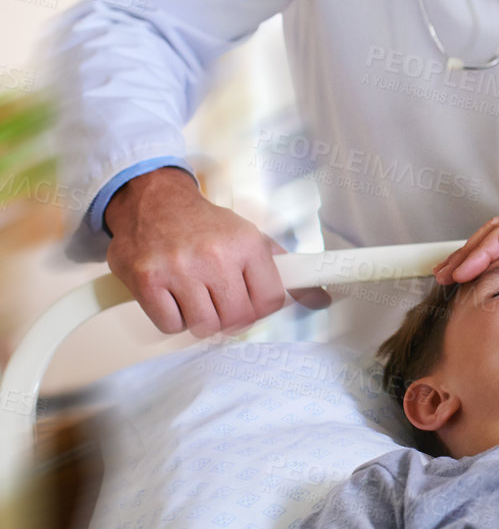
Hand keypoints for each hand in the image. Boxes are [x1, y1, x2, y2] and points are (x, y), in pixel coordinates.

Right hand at [104, 167, 326, 336]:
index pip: (271, 300)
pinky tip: (174, 296)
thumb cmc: (204, 225)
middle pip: (238, 319)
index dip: (262, 308)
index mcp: (246, 244)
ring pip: (204, 326)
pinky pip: (171, 326)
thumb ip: (284, 271)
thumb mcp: (250, 238)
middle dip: (232, 317)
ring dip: (202, 319)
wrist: (154, 201)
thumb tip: (320, 298)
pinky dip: (173, 319)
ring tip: (197, 295)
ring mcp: (179, 269)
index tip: (253, 303)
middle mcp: (214, 256)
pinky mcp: (147, 281)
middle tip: (223, 301)